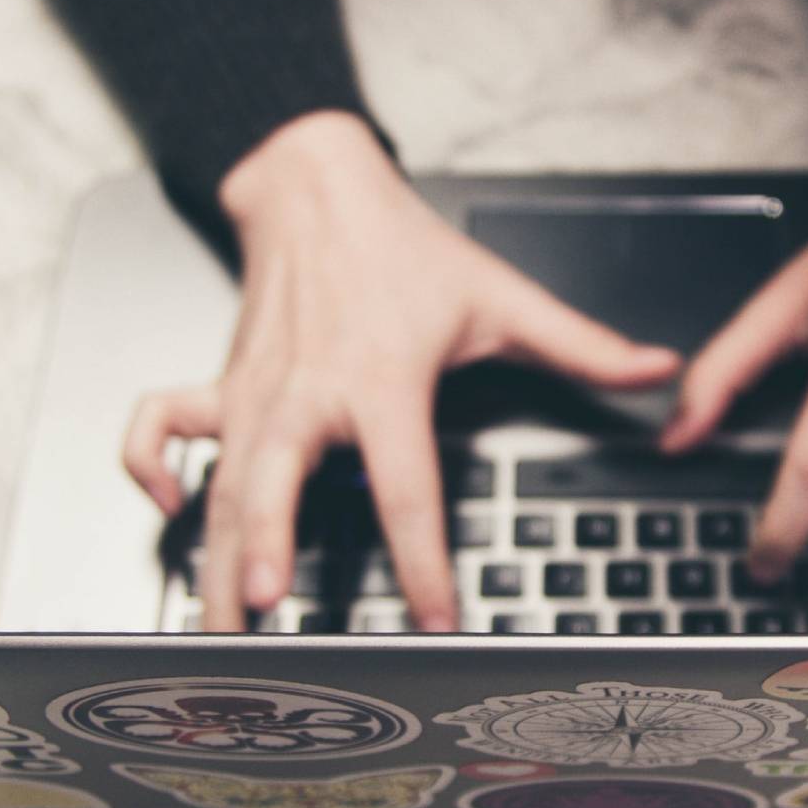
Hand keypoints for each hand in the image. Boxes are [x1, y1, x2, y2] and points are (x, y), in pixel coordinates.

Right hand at [122, 111, 680, 630]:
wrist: (315, 185)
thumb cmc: (401, 249)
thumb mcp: (499, 294)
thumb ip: (582, 344)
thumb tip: (658, 371)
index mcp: (380, 379)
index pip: (406, 487)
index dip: (421, 559)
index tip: (433, 617)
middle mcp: (307, 391)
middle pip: (276, 482)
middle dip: (262, 548)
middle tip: (262, 611)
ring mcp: (253, 392)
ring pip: (218, 480)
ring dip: (209, 550)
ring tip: (211, 621)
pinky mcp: (220, 384)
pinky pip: (161, 429)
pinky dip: (148, 466)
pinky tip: (165, 510)